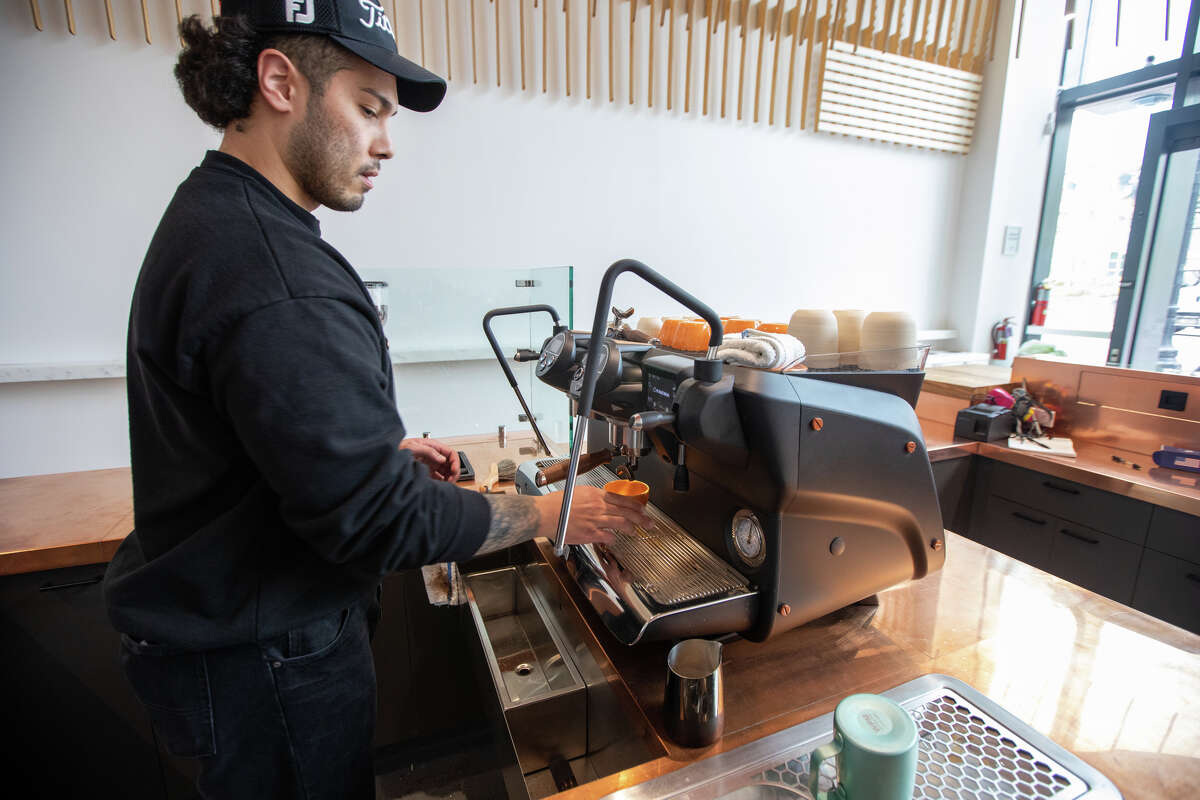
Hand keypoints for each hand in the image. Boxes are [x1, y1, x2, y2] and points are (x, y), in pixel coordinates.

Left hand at [399, 438, 459, 481]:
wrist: (389, 458)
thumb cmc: (398, 448)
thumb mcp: (412, 447)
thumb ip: (428, 451)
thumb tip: (442, 458)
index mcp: (433, 446)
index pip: (450, 453)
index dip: (455, 461)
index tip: (453, 470)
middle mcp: (434, 455)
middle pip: (450, 463)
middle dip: (454, 472)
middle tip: (451, 480)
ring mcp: (431, 464)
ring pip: (446, 472)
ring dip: (449, 478)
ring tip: (447, 484)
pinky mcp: (427, 472)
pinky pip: (439, 478)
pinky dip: (443, 482)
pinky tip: (441, 485)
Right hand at [535, 486, 652, 545]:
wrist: (545, 514)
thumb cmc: (557, 504)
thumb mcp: (578, 493)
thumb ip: (592, 498)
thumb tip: (600, 502)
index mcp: (595, 494)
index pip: (621, 499)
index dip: (634, 505)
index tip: (641, 509)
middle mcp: (598, 506)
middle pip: (626, 511)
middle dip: (641, 518)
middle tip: (649, 523)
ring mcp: (596, 520)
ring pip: (621, 523)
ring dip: (631, 528)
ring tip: (636, 531)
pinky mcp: (591, 533)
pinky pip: (608, 537)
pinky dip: (613, 539)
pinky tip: (613, 540)